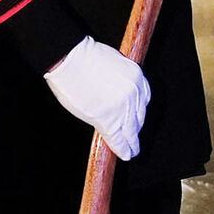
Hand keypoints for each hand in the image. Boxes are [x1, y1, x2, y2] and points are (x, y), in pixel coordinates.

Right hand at [44, 38, 150, 161]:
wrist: (71, 59)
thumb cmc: (82, 58)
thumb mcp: (111, 65)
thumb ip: (118, 81)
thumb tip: (113, 95)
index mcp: (137, 77)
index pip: (143, 101)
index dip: (138, 113)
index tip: (136, 120)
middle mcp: (135, 93)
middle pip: (139, 116)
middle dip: (135, 126)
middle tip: (132, 135)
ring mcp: (124, 108)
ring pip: (132, 130)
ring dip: (132, 142)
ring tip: (132, 149)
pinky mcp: (111, 121)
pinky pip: (120, 139)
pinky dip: (123, 149)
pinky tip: (126, 154)